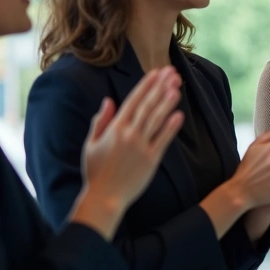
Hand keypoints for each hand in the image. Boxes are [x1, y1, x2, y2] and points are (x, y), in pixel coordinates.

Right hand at [81, 67, 184, 213]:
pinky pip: (163, 140)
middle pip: (147, 106)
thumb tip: (108, 100)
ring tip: (178, 87)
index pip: (133, 101)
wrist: (104, 197)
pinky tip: (179, 115)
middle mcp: (129, 135)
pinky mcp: (151, 160)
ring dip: (167, 102)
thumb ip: (100, 121)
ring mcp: (141, 147)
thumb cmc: (96, 171)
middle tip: (173, 72)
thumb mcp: (91, 144)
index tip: (156, 72)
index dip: (146, 85)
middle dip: (160, 87)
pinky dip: (171, 127)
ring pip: (156, 119)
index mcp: (115, 129)